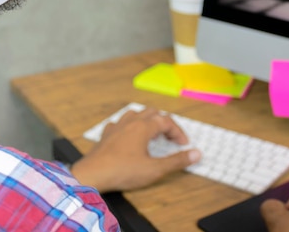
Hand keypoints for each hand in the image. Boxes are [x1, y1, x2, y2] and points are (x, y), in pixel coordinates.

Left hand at [70, 106, 200, 192]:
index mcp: (144, 127)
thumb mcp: (155, 169)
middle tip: (170, 138)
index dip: (178, 132)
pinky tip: (128, 136)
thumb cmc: (123, 171)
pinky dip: (128, 126)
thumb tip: (196, 154)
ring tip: (152, 133)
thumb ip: (177, 161)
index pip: (167, 122)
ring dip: (147, 120)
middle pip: (152, 113)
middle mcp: (130, 122)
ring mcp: (116, 127)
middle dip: (164, 123)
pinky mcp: (106, 135)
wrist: (92, 175)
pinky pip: (119, 123)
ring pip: (135, 114)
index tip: (184, 145)